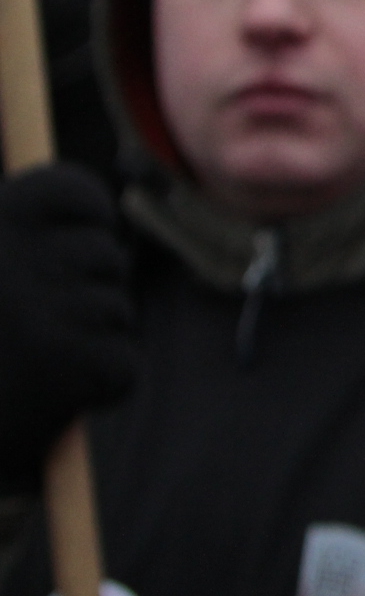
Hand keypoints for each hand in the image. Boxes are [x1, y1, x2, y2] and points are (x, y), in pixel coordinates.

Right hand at [0, 166, 136, 493]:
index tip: (82, 239)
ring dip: (88, 341)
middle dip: (87, 292)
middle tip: (35, 332)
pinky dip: (98, 386)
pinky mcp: (67, 365)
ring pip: (116, 312)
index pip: (75, 193)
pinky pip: (122, 365)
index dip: (88, 220)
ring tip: (26, 371)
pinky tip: (48, 401)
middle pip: (106, 257)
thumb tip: (96, 223)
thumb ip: (16, 249)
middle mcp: (11, 258)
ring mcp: (41, 311)